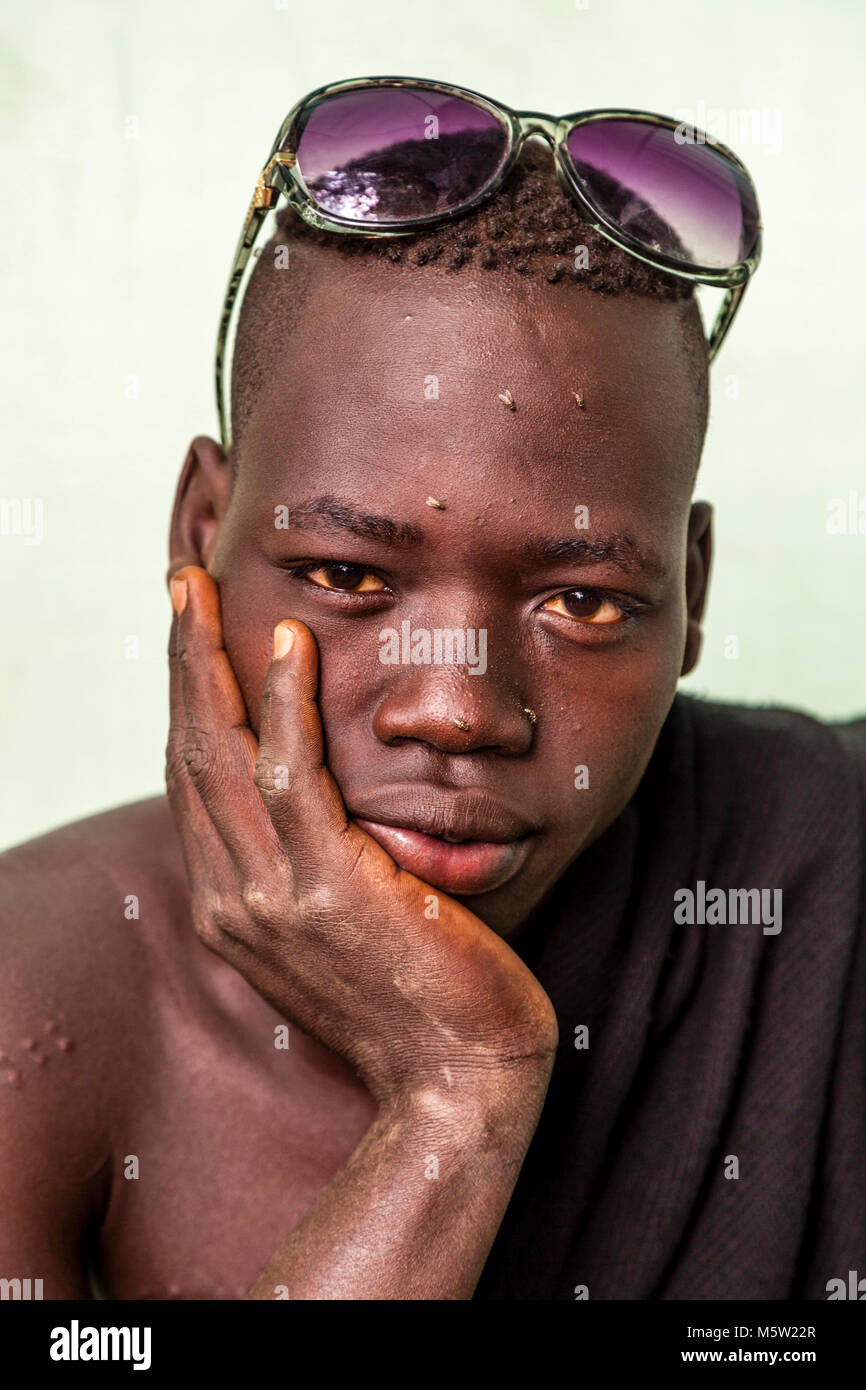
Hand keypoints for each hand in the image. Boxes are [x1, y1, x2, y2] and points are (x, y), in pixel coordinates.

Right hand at [165, 566, 557, 1109]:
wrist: (461, 1079)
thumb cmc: (420, 1001)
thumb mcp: (345, 932)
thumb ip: (316, 869)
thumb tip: (325, 808)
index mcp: (234, 910)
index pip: (195, 787)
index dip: (188, 705)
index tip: (193, 643)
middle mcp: (235, 902)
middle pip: (191, 757)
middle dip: (180, 666)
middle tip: (182, 589)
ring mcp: (274, 898)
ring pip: (222, 755)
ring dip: (208, 664)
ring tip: (204, 591)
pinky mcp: (331, 888)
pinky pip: (293, 776)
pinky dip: (288, 704)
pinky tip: (293, 645)